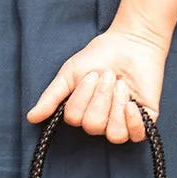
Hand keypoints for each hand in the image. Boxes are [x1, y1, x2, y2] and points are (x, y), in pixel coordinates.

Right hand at [28, 17, 167, 143]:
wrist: (131, 42)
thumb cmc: (99, 55)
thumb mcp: (70, 73)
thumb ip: (52, 97)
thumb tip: (31, 117)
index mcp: (82, 112)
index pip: (75, 119)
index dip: (83, 97)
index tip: (92, 74)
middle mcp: (101, 121)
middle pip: (93, 125)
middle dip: (101, 96)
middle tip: (108, 75)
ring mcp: (122, 122)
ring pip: (114, 134)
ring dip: (116, 105)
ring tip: (121, 84)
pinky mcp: (145, 120)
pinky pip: (137, 135)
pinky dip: (133, 120)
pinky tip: (132, 102)